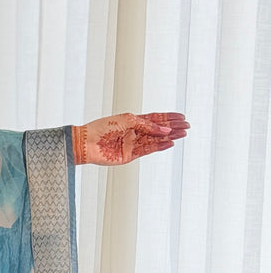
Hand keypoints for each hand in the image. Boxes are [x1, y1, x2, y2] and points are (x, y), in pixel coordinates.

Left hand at [72, 112, 188, 165]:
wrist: (87, 143)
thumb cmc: (102, 128)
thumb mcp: (127, 120)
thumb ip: (147, 125)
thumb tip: (165, 130)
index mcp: (131, 121)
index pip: (154, 119)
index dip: (168, 118)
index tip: (181, 117)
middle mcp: (134, 132)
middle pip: (157, 129)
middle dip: (172, 127)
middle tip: (186, 126)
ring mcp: (132, 144)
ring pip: (155, 140)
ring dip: (169, 137)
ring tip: (183, 134)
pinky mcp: (130, 155)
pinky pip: (148, 150)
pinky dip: (159, 146)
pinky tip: (170, 143)